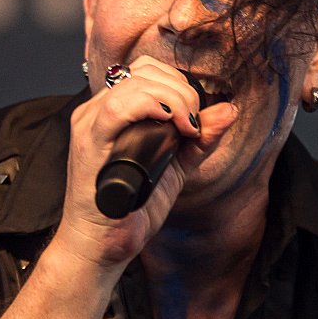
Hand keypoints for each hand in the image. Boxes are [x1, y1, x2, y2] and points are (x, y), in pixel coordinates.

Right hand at [54, 56, 236, 267]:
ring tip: (186, 127)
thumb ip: (199, 140)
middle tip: (194, 124)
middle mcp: (97, 111)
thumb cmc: (129, 211)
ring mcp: (90, 125)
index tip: (196, 117)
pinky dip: (151, 106)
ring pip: (133, 83)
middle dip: (181, 90)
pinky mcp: (88, 143)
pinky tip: (171, 124)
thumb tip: (229, 111)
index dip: (178, 83)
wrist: (100, 248)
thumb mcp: (174, 168)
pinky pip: (117, 108)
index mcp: (112, 112)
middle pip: (143, 70)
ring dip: (172, 98)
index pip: (147, 71)